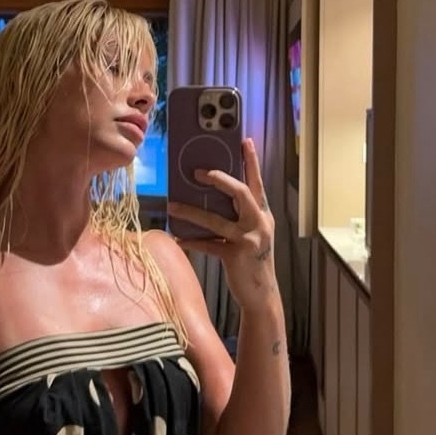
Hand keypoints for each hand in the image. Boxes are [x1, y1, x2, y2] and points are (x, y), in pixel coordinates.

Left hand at [167, 137, 278, 313]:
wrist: (261, 293)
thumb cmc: (252, 261)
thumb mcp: (252, 234)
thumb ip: (239, 216)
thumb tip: (209, 198)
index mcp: (263, 214)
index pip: (257, 182)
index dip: (251, 161)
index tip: (245, 140)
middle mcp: (259, 222)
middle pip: (240, 192)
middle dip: (218, 178)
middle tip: (196, 172)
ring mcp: (249, 238)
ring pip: (216, 218)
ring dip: (191, 211)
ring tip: (172, 206)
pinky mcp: (236, 255)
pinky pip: (208, 244)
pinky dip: (192, 241)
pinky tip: (178, 238)